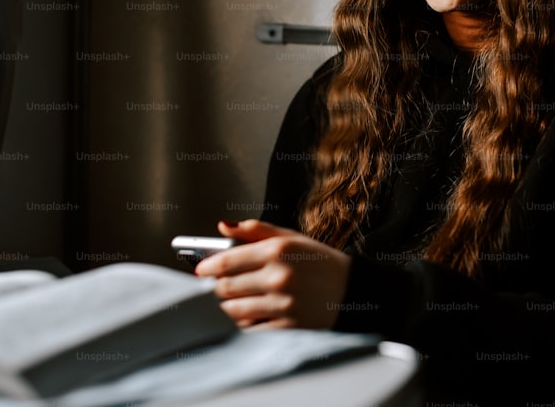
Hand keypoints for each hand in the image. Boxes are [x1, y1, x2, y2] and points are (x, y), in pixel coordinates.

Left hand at [194, 219, 351, 329]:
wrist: (354, 291)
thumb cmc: (321, 262)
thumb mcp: (292, 238)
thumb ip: (255, 230)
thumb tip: (222, 226)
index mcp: (277, 251)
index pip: (227, 261)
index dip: (207, 266)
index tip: (200, 269)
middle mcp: (278, 277)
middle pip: (225, 288)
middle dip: (217, 287)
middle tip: (219, 284)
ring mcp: (282, 304)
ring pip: (234, 310)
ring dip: (227, 305)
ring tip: (234, 299)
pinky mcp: (287, 327)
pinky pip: (250, 328)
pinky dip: (244, 322)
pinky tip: (250, 314)